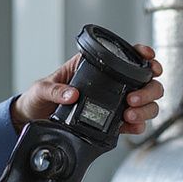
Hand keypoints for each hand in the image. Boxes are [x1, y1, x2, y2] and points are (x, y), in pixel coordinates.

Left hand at [9, 45, 163, 134]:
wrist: (33, 119)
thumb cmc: (38, 97)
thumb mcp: (42, 88)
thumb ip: (55, 90)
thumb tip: (71, 94)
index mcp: (93, 67)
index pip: (125, 56)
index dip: (142, 55)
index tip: (148, 59)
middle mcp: (108, 84)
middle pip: (144, 81)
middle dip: (148, 89)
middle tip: (134, 98)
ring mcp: (113, 102)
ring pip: (145, 102)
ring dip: (146, 108)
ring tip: (130, 114)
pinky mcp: (111, 122)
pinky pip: (133, 123)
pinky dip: (138, 125)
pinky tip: (132, 126)